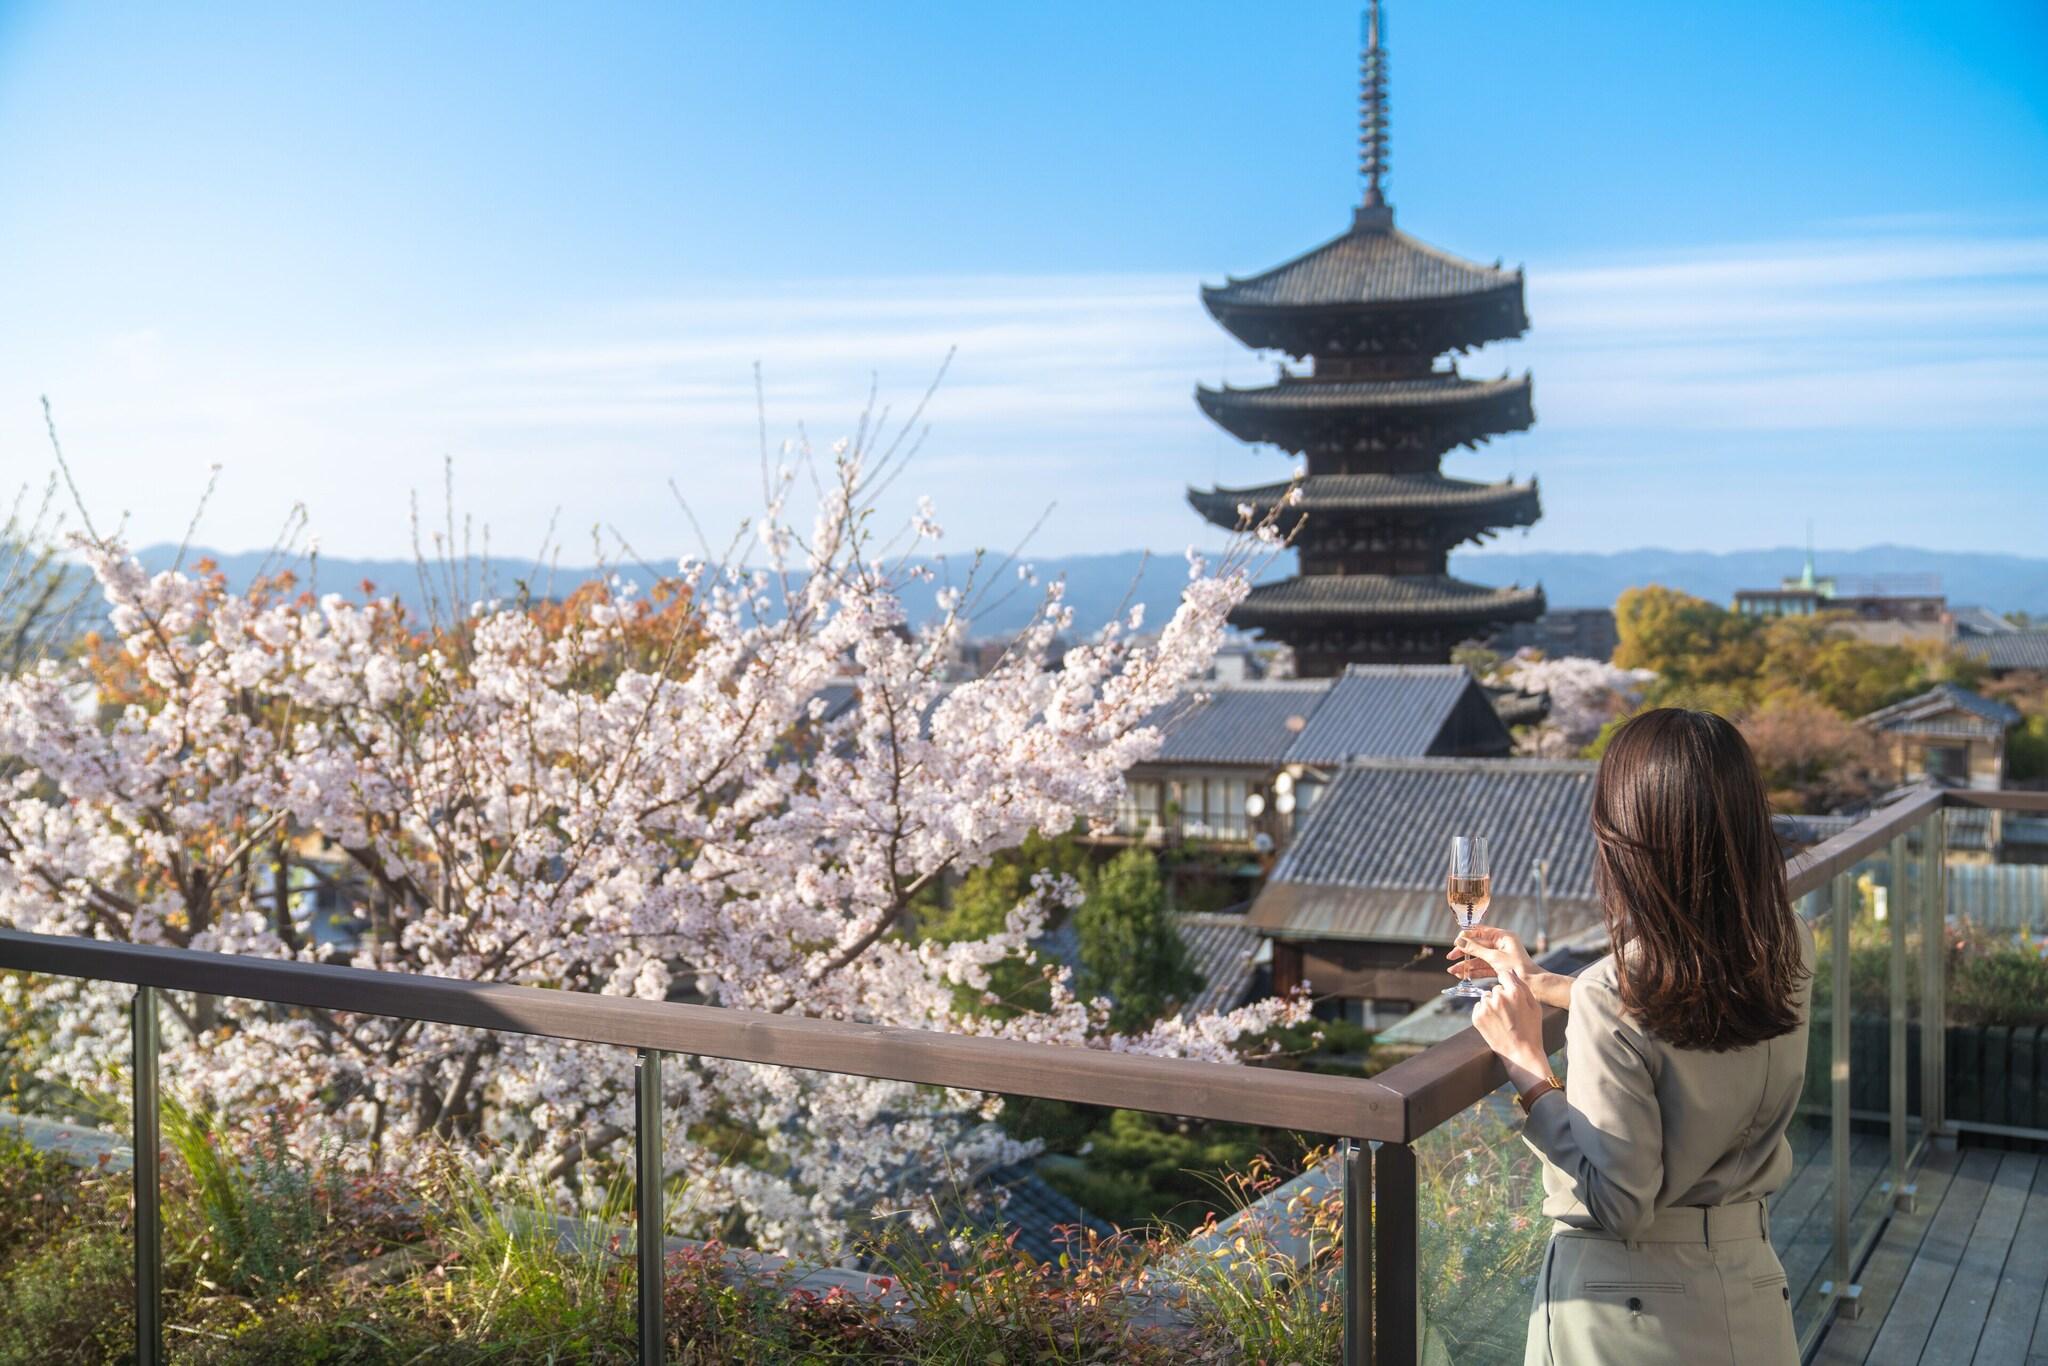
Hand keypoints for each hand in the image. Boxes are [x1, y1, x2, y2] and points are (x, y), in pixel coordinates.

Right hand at [1450, 927, 1571, 1008]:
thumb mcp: (1494, 957)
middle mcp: (1501, 945)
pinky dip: (1473, 972)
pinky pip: (1483, 968)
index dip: (1467, 936)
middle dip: (1463, 953)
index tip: (1456, 943)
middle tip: (1450, 958)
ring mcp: (1500, 957)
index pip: (1481, 931)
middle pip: (1478, 946)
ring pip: (1479, 959)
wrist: (1534, 985)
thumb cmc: (1518, 968)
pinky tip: (1462, 975)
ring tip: (1453, 971)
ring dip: (1466, 965)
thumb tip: (1459, 941)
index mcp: (1503, 936)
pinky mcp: (1500, 968)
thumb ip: (1475, 949)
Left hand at [1470, 969, 1549, 1087]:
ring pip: (1486, 997)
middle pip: (1496, 988)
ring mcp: (1486, 1007)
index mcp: (1514, 992)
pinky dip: (1484, 1013)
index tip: (1510, 993)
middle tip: (1510, 1014)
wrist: (1521, 1053)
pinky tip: (1495, 1024)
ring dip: (1492, 1005)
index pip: (1505, 975)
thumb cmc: (1531, 1029)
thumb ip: (1523, 986)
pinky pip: (1479, 1007)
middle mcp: (1498, 997)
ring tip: (1503, 1020)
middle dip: (1501, 997)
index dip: (1508, 983)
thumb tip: (1511, 972)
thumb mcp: (1535, 1006)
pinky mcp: (1477, 1017)